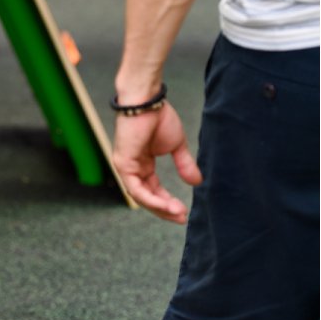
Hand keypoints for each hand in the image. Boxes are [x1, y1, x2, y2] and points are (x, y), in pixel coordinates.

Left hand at [112, 101, 201, 222]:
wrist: (147, 101)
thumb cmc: (159, 117)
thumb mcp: (177, 146)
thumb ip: (184, 165)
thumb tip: (197, 182)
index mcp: (142, 164)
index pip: (153, 190)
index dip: (167, 203)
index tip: (183, 212)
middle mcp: (132, 169)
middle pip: (147, 197)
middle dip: (165, 210)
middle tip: (182, 218)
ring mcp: (126, 167)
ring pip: (141, 197)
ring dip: (160, 207)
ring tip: (178, 213)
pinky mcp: (123, 164)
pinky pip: (136, 189)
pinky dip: (151, 198)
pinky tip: (165, 205)